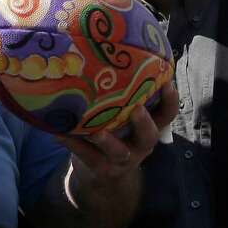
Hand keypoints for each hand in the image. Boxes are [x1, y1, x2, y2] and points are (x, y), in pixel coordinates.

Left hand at [59, 82, 178, 209]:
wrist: (102, 177)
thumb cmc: (115, 134)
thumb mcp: (126, 120)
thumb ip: (126, 97)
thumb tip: (113, 50)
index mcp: (149, 129)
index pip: (167, 115)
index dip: (170, 100)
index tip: (168, 82)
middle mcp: (140, 146)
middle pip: (149, 136)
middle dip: (144, 122)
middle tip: (136, 108)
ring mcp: (120, 159)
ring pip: (117, 151)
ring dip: (106, 140)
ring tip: (94, 130)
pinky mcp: (99, 168)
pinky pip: (85, 155)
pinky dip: (71, 142)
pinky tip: (57, 131)